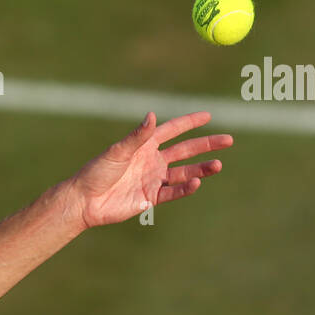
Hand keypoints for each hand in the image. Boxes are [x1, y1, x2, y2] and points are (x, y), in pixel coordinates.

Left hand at [65, 112, 233, 229]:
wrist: (85, 201)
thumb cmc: (97, 172)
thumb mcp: (118, 151)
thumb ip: (138, 136)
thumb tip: (152, 114)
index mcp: (144, 145)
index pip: (172, 130)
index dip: (189, 123)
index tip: (208, 116)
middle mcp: (152, 161)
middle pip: (185, 150)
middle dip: (206, 145)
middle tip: (228, 140)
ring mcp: (153, 179)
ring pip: (184, 172)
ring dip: (201, 168)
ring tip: (218, 165)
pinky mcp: (151, 197)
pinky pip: (173, 192)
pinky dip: (186, 188)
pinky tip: (197, 183)